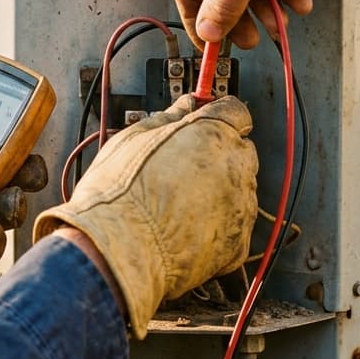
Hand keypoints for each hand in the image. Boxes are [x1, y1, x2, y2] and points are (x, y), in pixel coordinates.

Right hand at [33, 95, 257, 337]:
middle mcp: (235, 166)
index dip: (219, 117)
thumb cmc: (119, 195)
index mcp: (212, 132)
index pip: (236, 112)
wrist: (118, 251)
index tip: (207, 124)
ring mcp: (241, 207)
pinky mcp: (237, 245)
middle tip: (183, 169)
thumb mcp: (132, 140)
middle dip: (219, 157)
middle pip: (241, 152)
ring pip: (240, 192)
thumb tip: (182, 108)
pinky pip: (235, 230)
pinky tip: (186, 230)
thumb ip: (167, 118)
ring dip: (219, 193)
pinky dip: (217, 230)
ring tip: (178, 204)